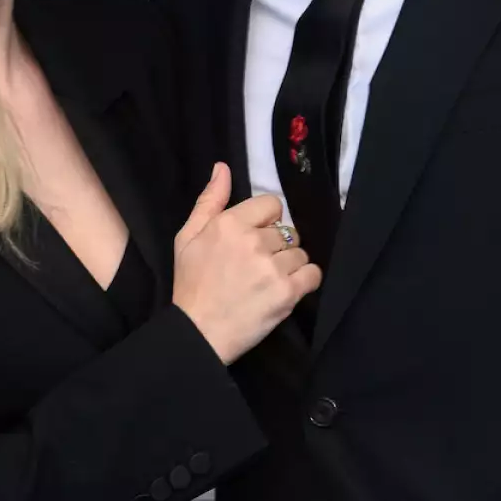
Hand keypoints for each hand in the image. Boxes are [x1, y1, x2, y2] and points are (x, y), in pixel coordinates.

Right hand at [173, 164, 321, 364]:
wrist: (197, 332)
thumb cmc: (191, 285)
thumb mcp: (187, 237)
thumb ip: (209, 201)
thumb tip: (223, 168)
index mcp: (229, 224)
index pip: (272, 204)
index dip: (267, 221)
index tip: (256, 240)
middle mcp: (253, 241)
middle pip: (288, 231)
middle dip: (277, 246)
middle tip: (259, 266)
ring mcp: (271, 268)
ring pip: (301, 253)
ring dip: (290, 266)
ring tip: (270, 281)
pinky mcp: (286, 293)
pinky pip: (313, 274)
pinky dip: (305, 281)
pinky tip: (287, 289)